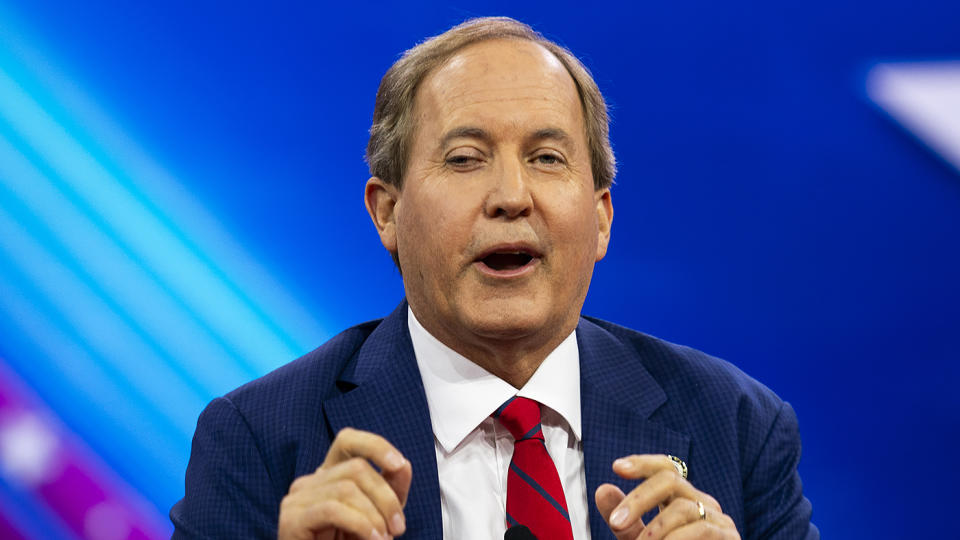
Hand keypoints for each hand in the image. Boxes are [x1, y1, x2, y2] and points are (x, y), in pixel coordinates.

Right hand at [278, 428, 411, 539]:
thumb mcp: (378, 515)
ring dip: (375, 516)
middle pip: (356, 468)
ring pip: (347, 489)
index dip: (375, 445)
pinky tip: (372, 539)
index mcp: (327, 475)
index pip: (347, 440)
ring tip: (384, 539)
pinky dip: (360, 524)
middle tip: (397, 528)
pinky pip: (333, 510)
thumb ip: (391, 492)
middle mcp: (309, 481)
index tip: (398, 465)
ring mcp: (297, 499)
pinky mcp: (292, 519)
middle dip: (385, 497)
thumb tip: (404, 465)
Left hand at [594, 454, 739, 539]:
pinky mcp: (730, 537)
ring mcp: (718, 518)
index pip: (665, 468)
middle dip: (639, 499)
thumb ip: (625, 520)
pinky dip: (676, 539)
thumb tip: (602, 490)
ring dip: (655, 528)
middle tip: (616, 522)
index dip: (642, 463)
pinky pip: (702, 529)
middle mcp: (700, 502)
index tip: (617, 467)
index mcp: (680, 498)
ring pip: (683, 507)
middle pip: (670, 480)